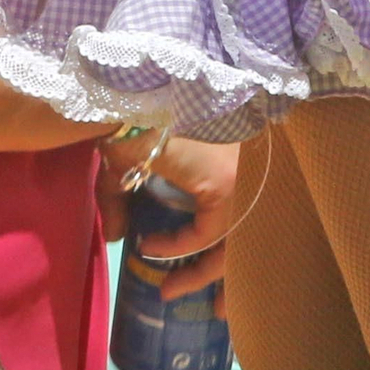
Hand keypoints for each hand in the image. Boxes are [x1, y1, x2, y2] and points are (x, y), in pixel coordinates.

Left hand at [97, 132, 239, 303]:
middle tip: (183, 298)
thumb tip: (114, 236)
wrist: (156, 69)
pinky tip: (234, 239)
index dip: (175, 249)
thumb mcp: (123, 164)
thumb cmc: (144, 118)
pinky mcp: (253, 145)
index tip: (145, 246)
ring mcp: (255, 161)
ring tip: (224, 300)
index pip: (206, 234)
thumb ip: (115, 201)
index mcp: (225, 183)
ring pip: (255, 223)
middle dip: (216, 276)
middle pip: (240, 239)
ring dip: (240, 259)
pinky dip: (244, 225)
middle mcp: (249, 177)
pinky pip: (253, 198)